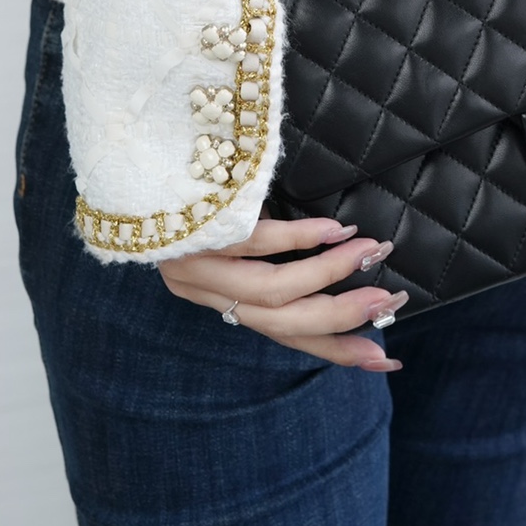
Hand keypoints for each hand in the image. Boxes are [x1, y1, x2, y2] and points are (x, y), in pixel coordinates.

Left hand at [160, 214, 407, 368]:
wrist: (136, 164)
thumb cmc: (196, 195)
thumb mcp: (234, 237)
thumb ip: (274, 257)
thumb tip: (343, 255)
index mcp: (221, 299)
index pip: (285, 337)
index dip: (336, 350)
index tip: (384, 361)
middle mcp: (207, 292)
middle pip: (283, 323)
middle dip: (343, 316)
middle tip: (389, 300)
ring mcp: (199, 265)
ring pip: (273, 291)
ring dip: (330, 275)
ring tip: (370, 253)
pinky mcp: (197, 233)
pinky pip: (255, 244)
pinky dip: (301, 239)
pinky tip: (334, 229)